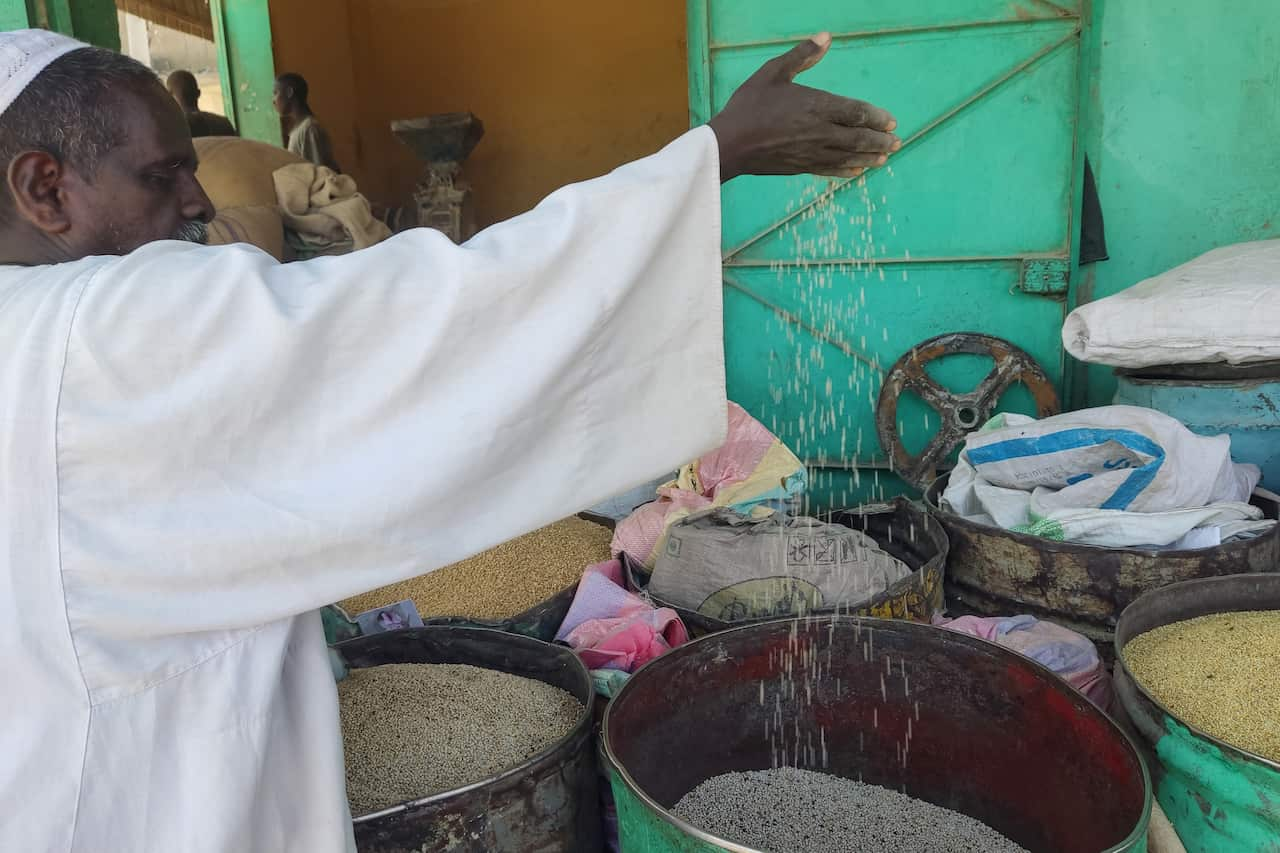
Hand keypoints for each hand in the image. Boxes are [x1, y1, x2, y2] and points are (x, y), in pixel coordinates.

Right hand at [708, 33, 899, 181]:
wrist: (730, 143)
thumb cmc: (750, 105)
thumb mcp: (773, 72)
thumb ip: (802, 56)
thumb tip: (826, 37)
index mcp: (816, 106)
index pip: (856, 112)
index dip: (876, 118)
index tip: (891, 122)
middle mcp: (819, 132)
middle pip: (858, 138)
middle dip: (879, 140)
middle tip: (896, 142)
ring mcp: (811, 153)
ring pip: (848, 156)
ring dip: (870, 157)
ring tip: (885, 157)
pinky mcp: (801, 167)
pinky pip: (831, 170)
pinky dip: (847, 170)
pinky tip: (858, 171)